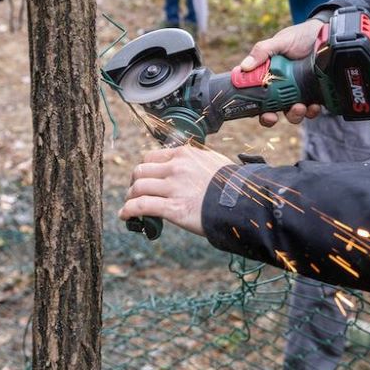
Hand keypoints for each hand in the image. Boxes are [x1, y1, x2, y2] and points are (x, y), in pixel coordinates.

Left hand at [120, 146, 234, 235]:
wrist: (243, 202)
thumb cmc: (232, 185)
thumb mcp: (213, 162)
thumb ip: (195, 162)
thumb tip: (189, 166)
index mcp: (185, 154)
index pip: (152, 156)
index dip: (145, 169)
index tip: (144, 179)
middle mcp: (176, 167)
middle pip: (140, 170)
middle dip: (134, 182)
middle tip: (136, 193)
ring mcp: (173, 187)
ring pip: (137, 187)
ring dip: (130, 197)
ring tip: (130, 206)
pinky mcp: (173, 208)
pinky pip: (141, 206)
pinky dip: (129, 210)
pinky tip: (125, 216)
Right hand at [240, 19, 325, 126]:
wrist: (325, 33)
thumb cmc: (299, 36)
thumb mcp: (280, 41)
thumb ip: (263, 51)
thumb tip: (244, 67)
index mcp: (269, 77)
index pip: (256, 98)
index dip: (256, 110)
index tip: (263, 113)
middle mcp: (282, 88)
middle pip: (272, 110)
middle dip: (272, 118)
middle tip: (275, 116)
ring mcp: (299, 92)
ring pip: (292, 113)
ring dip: (294, 115)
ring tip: (300, 107)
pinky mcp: (315, 94)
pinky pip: (312, 109)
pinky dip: (312, 111)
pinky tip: (315, 105)